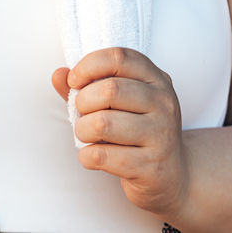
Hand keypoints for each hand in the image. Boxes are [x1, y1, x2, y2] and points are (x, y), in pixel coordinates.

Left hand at [52, 47, 186, 217]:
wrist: (172, 175)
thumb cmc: (137, 133)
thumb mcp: (119, 104)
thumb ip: (87, 86)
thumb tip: (59, 74)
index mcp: (156, 80)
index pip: (119, 57)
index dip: (89, 65)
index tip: (74, 80)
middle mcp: (164, 103)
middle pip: (110, 90)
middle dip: (82, 102)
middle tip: (81, 113)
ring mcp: (161, 135)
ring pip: (103, 123)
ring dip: (82, 130)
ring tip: (86, 135)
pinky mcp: (152, 166)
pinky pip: (102, 156)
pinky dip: (87, 156)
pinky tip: (93, 156)